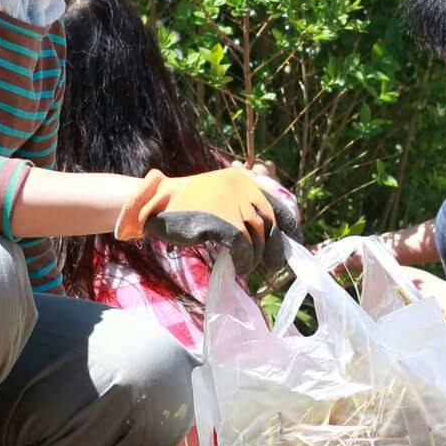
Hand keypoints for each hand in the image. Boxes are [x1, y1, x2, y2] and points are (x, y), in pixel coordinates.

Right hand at [116, 166, 301, 275]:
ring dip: (256, 257)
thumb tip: (271, 233)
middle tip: (273, 264)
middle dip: (274, 246)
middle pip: (268, 223)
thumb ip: (242, 206)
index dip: (289, 225)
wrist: (152, 203)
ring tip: (247, 266)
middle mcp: (241, 187)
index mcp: (242, 178)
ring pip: (258, 238)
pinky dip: (244, 261)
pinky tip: (239, 267)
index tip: (293, 242)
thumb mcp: (218, 196)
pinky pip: (243, 248)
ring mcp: (231, 203)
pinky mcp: (221, 222)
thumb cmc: (184, 205)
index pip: (276, 202)